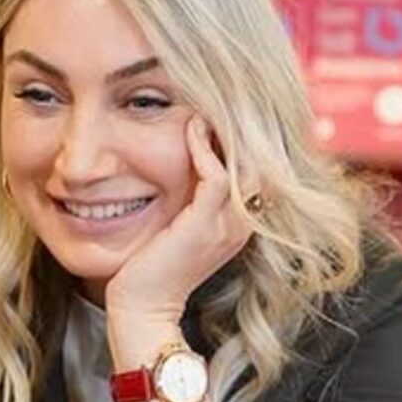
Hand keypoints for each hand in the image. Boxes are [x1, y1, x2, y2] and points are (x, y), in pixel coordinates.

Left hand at [105, 114, 253, 323]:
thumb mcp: (180, 222)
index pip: (255, 167)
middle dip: (242, 126)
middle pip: (259, 160)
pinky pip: (215, 176)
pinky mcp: (206, 226)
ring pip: (243, 164)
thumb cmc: (152, 264)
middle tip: (221, 95)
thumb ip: (191, 193)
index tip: (220, 106)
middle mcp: (242, 223)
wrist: (142, 307)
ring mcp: (228, 226)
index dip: (242, 135)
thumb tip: (185, 153)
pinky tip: (189, 128)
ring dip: (225, 131)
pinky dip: (203, 149)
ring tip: (207, 105)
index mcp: (239, 221)